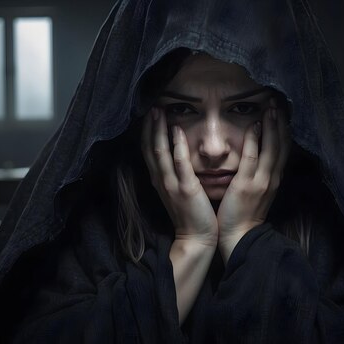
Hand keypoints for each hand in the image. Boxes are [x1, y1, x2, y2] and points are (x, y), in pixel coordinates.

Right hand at [141, 107, 217, 245]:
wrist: (197, 238)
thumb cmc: (192, 214)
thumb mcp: (179, 191)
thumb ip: (176, 173)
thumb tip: (177, 155)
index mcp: (160, 180)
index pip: (148, 151)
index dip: (147, 132)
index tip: (149, 114)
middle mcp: (161, 180)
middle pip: (149, 148)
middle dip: (149, 126)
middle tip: (151, 106)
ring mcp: (172, 184)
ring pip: (160, 152)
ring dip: (158, 130)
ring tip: (158, 111)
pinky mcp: (186, 189)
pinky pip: (178, 163)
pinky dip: (176, 145)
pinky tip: (177, 129)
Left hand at [217, 98, 290, 261]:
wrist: (240, 236)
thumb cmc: (244, 214)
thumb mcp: (258, 192)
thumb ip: (260, 174)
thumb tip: (259, 158)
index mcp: (274, 179)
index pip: (283, 149)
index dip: (284, 129)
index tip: (282, 111)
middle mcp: (272, 178)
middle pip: (282, 145)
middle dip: (282, 122)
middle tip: (279, 102)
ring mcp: (261, 181)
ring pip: (271, 148)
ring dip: (272, 126)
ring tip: (271, 107)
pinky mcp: (247, 185)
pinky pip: (253, 158)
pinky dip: (255, 141)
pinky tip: (255, 126)